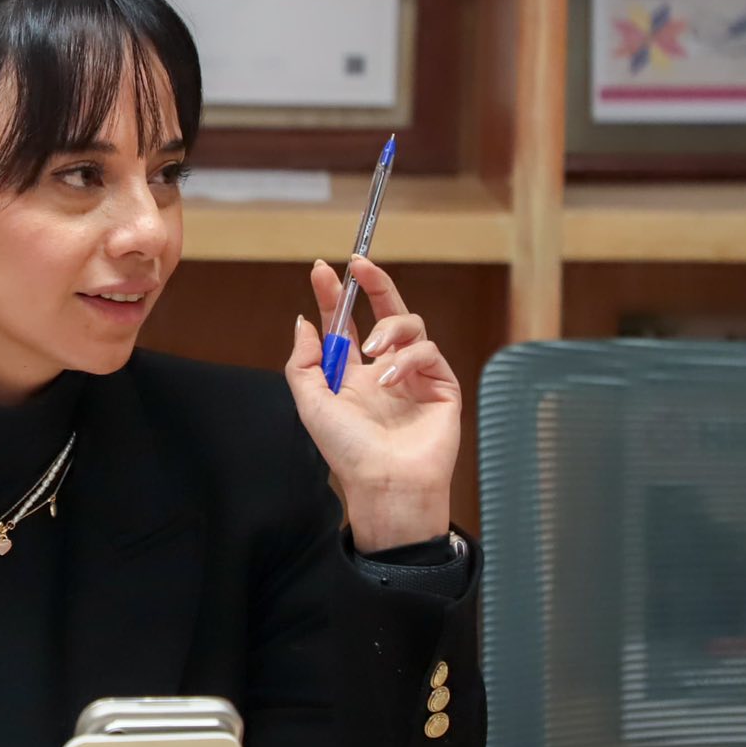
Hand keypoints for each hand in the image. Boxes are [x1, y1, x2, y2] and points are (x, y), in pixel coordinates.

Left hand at [285, 255, 461, 552]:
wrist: (384, 482)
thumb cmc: (347, 450)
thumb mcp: (312, 402)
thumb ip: (304, 361)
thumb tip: (304, 322)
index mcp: (351, 375)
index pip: (345, 325)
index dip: (334, 297)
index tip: (321, 270)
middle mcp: (384, 370)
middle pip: (385, 312)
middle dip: (373, 284)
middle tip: (359, 264)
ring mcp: (415, 376)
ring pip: (411, 325)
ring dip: (389, 327)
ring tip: (372, 350)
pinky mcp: (441, 385)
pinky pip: (428, 351)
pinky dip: (407, 359)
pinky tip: (391, 379)